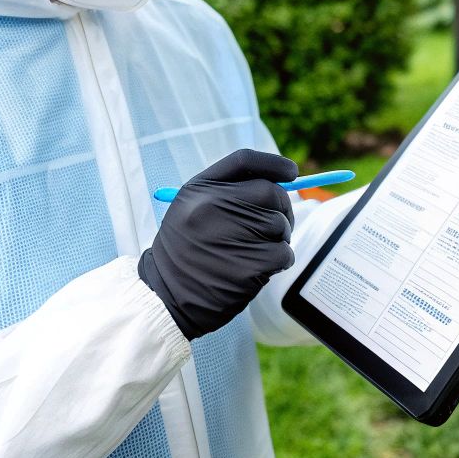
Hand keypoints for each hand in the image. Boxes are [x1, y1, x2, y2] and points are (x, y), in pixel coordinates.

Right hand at [138, 149, 297, 339]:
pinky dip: (281, 260)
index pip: (244, 160)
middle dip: (283, 207)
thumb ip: (229, 190)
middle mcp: (212, 207)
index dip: (274, 164)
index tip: (292, 172)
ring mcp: (230, 236)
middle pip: (271, 192)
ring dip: (280, 238)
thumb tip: (282, 182)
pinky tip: (261, 267)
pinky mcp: (246, 266)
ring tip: (258, 250)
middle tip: (279, 222)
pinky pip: (283, 253)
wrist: (166, 296)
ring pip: (280, 224)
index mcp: (199, 189)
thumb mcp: (191, 208)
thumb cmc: (187, 249)